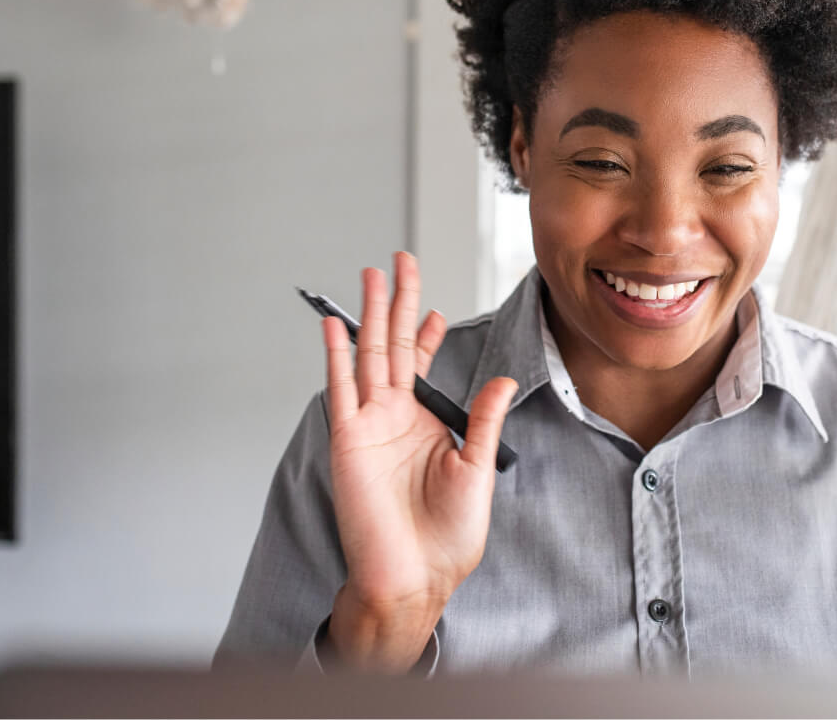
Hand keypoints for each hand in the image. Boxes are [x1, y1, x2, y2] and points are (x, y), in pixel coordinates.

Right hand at [321, 251, 515, 655]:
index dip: (427, 332)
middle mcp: (395, 417)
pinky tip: (335, 325)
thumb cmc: (447, 536)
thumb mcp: (478, 469)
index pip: (424, 365)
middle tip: (400, 261)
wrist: (415, 575)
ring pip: (369, 355)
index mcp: (426, 422)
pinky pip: (341, 388)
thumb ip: (484, 420)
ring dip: (369, 314)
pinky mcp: (349, 439)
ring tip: (372, 276)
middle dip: (398, 302)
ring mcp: (370, 424)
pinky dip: (336, 355)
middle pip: (395, 345)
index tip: (433, 306)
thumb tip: (501, 379)